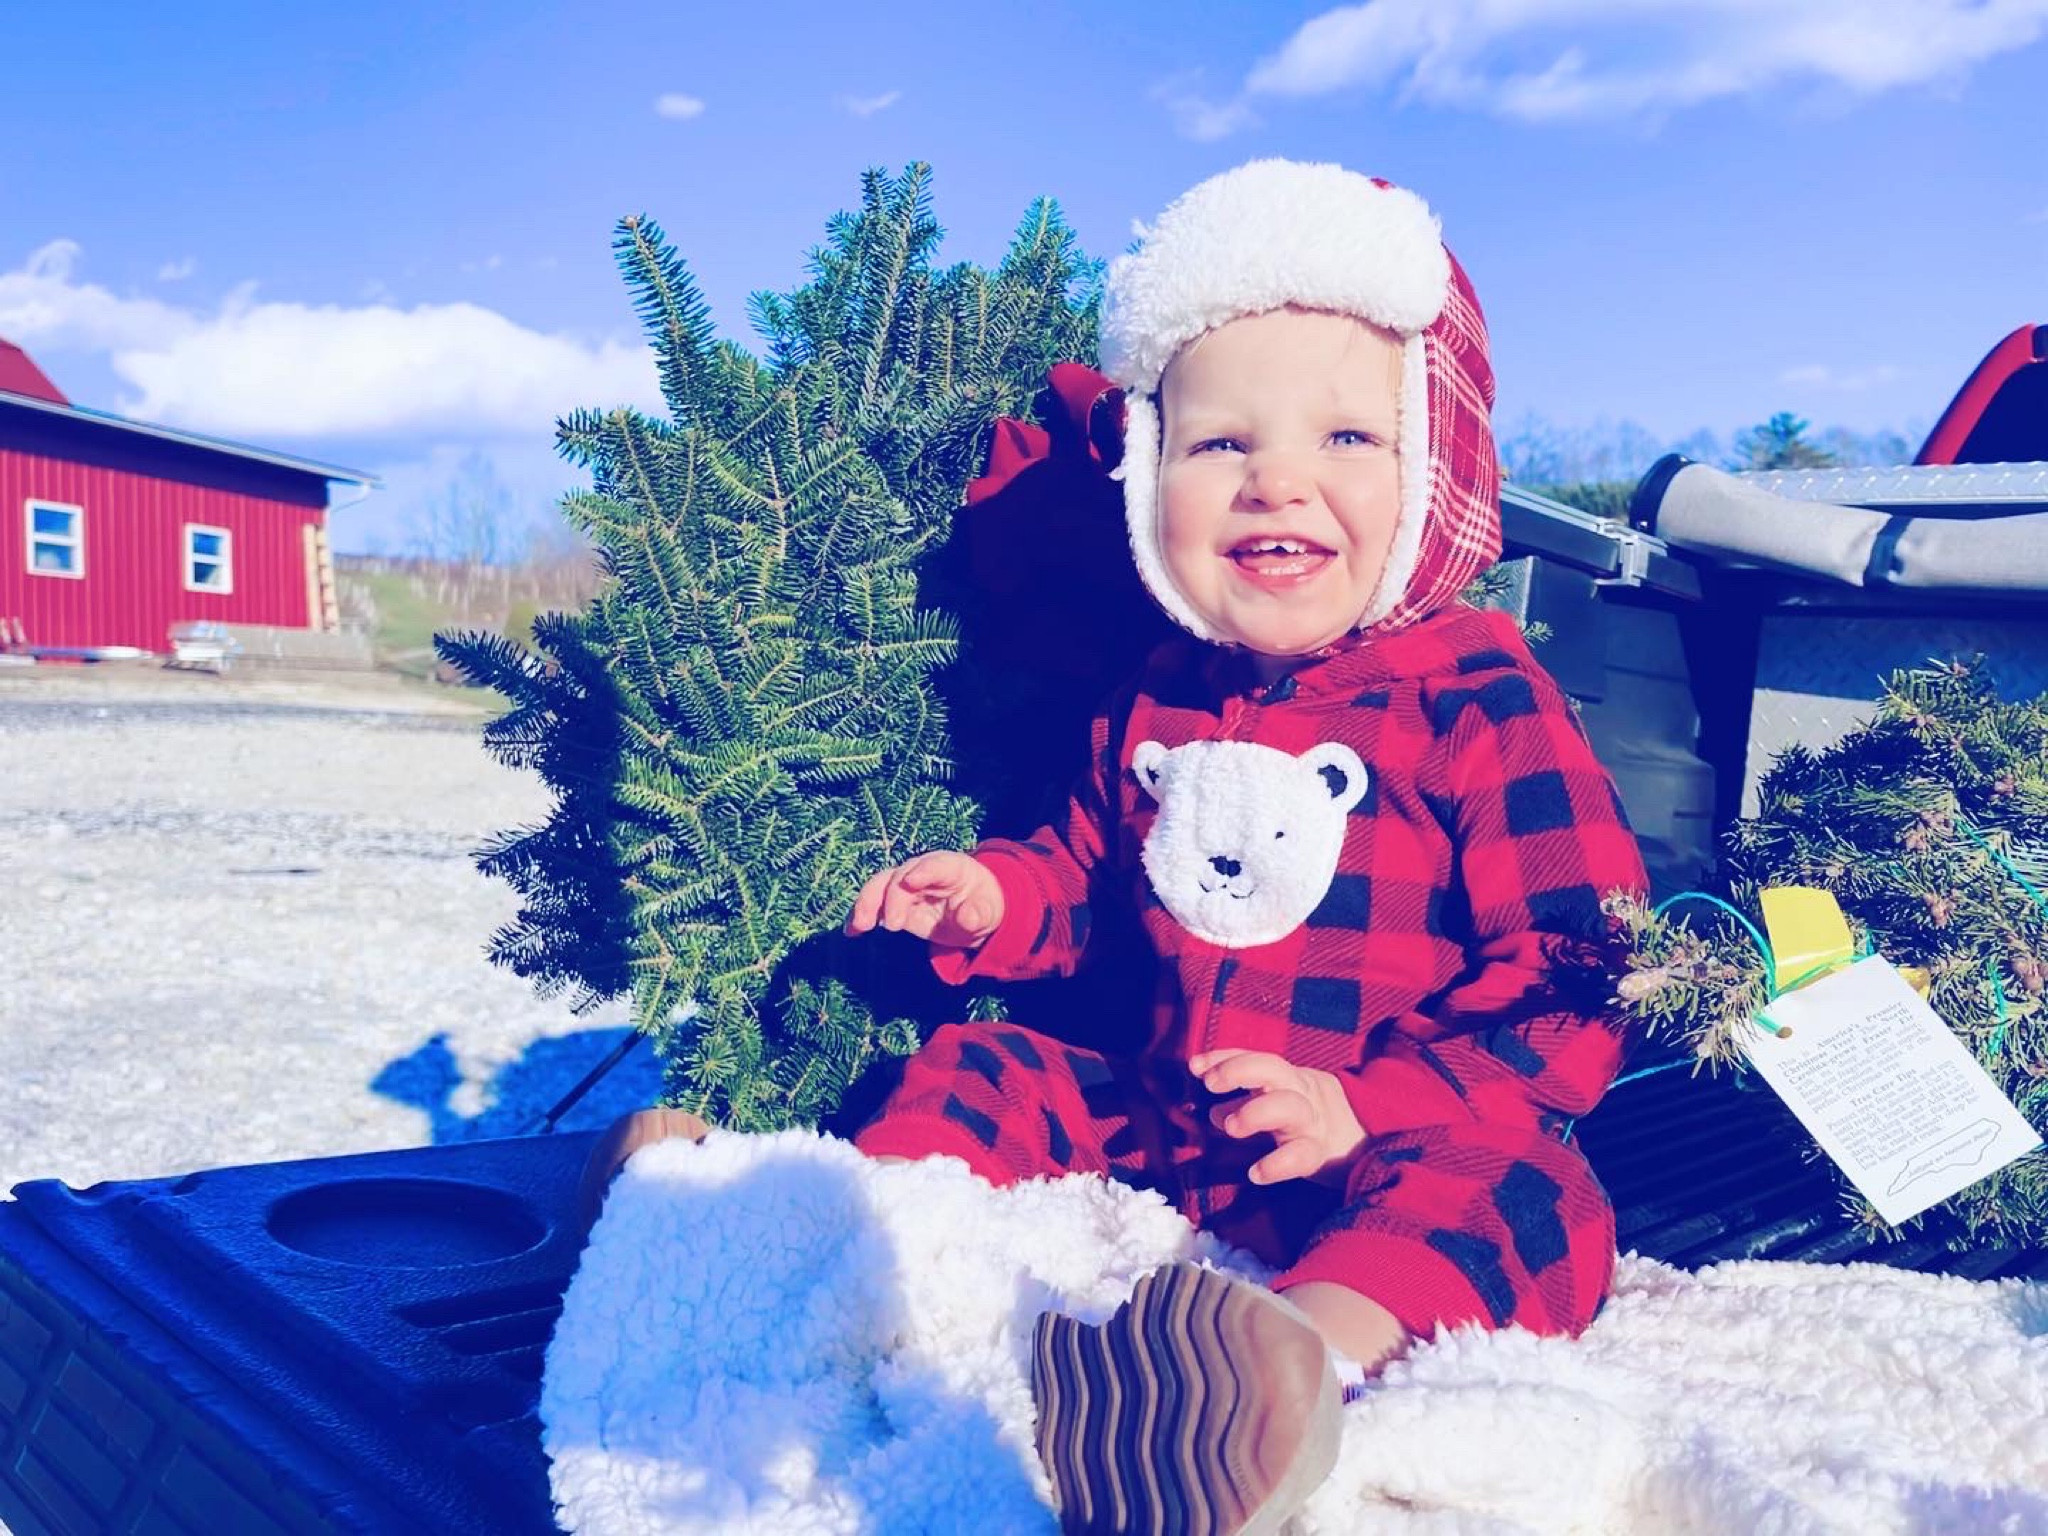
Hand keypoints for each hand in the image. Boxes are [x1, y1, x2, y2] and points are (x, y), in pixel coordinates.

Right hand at [843, 851, 1004, 949]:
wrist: (971, 911)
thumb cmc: (982, 905)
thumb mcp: (989, 911)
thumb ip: (979, 913)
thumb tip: (968, 917)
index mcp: (951, 867)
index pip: (936, 864)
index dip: (923, 871)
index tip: (911, 881)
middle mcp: (922, 871)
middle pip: (901, 876)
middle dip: (892, 897)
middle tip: (894, 924)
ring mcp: (904, 886)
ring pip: (880, 886)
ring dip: (867, 903)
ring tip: (861, 926)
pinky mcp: (893, 903)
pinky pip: (873, 905)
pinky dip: (860, 916)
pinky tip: (851, 931)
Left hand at [1189, 1049, 1365, 1186]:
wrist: (1366, 1141)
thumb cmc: (1307, 1119)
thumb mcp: (1277, 1104)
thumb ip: (1243, 1104)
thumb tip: (1210, 1113)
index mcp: (1286, 1078)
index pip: (1255, 1058)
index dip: (1225, 1057)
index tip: (1194, 1065)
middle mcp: (1299, 1093)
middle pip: (1273, 1069)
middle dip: (1239, 1070)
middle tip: (1210, 1084)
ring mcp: (1311, 1122)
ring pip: (1288, 1106)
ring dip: (1256, 1111)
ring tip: (1231, 1127)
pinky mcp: (1320, 1154)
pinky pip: (1300, 1156)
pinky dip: (1277, 1164)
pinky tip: (1255, 1173)